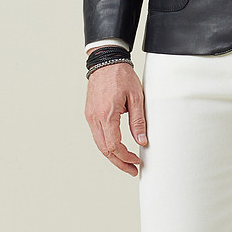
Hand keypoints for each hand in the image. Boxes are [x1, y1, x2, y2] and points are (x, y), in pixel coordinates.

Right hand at [84, 61, 147, 176]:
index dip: (126, 157)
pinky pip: (97, 135)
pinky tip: (117, 147)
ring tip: (126, 161)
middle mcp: (95, 118)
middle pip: (104, 149)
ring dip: (112, 155)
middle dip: (119, 162)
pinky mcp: (90, 113)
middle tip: (131, 170)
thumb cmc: (120, 76)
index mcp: (107, 115)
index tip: (136, 160)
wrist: (105, 61)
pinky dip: (107, 145)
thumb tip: (142, 140)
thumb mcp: (136, 98)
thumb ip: (138, 121)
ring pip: (100, 144)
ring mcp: (90, 116)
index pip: (114, 145)